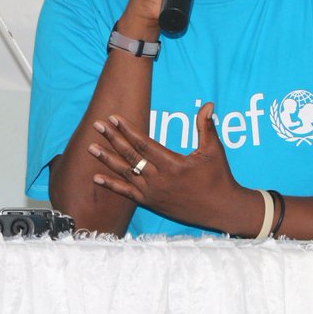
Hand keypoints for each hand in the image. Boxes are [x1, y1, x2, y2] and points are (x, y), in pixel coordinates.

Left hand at [86, 103, 254, 234]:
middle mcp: (159, 179)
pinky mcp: (151, 203)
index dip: (127, 130)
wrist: (221, 209)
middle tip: (97, 125)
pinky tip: (95, 177)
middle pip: (130, 155)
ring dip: (107, 159)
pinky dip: (111, 185)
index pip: (143, 144)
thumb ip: (206, 127)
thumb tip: (209, 104)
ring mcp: (153, 193)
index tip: (113, 117)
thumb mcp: (214, 150)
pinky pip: (126, 193)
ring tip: (91, 147)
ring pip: (125, 173)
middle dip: (112, 138)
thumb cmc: (219, 178)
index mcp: (173, 164)